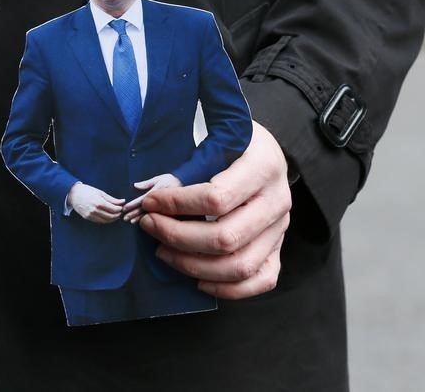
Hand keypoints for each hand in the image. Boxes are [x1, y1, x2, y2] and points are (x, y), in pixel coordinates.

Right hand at [67, 183, 123, 223]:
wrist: (73, 194)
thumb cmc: (87, 191)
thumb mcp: (100, 192)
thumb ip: (112, 199)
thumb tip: (123, 201)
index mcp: (99, 202)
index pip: (114, 209)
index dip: (120, 209)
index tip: (122, 207)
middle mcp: (95, 210)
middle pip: (111, 216)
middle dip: (117, 215)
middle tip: (120, 212)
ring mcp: (91, 215)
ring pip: (106, 221)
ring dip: (112, 219)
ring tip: (116, 215)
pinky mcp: (87, 218)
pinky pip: (99, 221)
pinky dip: (105, 220)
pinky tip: (108, 216)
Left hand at [122, 173, 181, 222]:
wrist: (187, 185)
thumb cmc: (171, 180)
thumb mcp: (160, 178)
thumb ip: (147, 183)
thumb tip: (135, 186)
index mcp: (157, 191)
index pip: (143, 199)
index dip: (133, 204)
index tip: (125, 208)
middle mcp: (161, 201)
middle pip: (145, 209)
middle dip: (134, 214)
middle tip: (124, 218)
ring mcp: (165, 207)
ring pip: (150, 215)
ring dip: (139, 218)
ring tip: (130, 221)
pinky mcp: (168, 212)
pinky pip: (157, 217)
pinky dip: (148, 220)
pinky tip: (142, 223)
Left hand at [139, 122, 290, 299]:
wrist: (265, 152)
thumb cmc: (234, 144)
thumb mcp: (215, 139)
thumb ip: (190, 166)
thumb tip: (148, 193)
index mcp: (262, 167)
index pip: (216, 198)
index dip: (176, 205)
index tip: (149, 203)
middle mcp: (277, 201)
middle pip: (225, 237)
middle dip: (177, 237)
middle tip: (149, 226)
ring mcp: (280, 229)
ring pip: (239, 265)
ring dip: (193, 265)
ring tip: (163, 251)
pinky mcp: (278, 248)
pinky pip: (261, 281)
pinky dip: (227, 288)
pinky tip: (198, 279)